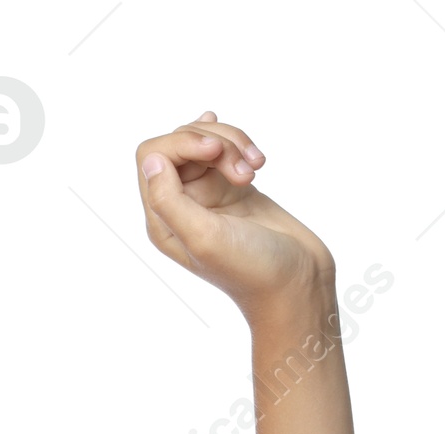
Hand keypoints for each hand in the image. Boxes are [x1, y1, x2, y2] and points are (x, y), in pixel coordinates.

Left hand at [136, 112, 334, 319]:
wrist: (294, 282)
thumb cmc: (250, 269)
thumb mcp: (204, 237)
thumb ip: (169, 200)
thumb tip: (151, 160)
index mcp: (162, 221)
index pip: (152, 156)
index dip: (183, 143)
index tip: (216, 153)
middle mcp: (179, 205)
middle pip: (180, 142)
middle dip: (215, 144)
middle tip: (244, 174)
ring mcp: (206, 195)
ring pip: (206, 141)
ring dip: (234, 145)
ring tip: (255, 171)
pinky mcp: (231, 187)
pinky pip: (226, 149)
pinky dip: (244, 148)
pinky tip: (259, 164)